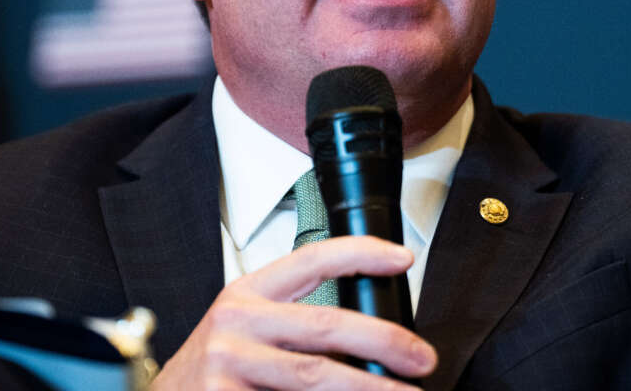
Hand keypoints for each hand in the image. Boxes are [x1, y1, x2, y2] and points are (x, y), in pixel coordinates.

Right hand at [151, 235, 436, 389]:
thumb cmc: (209, 373)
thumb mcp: (242, 331)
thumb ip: (293, 325)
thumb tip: (370, 339)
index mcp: (246, 294)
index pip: (311, 259)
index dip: (361, 253)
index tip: (402, 258)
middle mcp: (235, 323)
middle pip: (327, 324)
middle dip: (385, 341)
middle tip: (422, 359)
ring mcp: (228, 364)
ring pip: (317, 376)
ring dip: (370, 388)